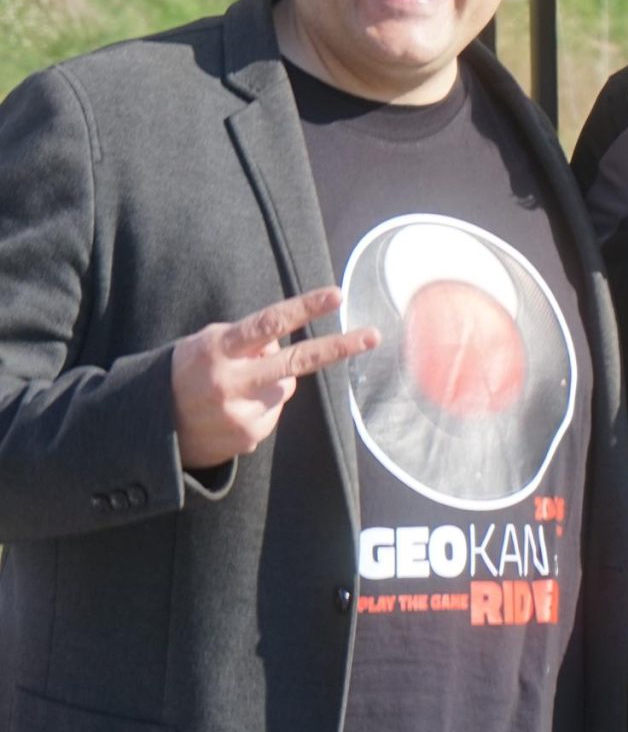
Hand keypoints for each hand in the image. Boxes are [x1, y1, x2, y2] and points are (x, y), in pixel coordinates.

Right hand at [171, 287, 378, 467]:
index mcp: (217, 350)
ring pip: (285, 387)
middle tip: (374, 334)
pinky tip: (232, 410)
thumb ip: (246, 339)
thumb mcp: (204, 344)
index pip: (268, 324)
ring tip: (233, 391)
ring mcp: (241, 413)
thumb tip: (286, 343)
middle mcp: (230, 382)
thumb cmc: (184, 373)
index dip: (304, 308)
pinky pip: (274, 412)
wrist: (149, 428)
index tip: (336, 295)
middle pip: (296, 362)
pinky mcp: (249, 437)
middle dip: (339, 347)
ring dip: (270, 383)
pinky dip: (261, 406)